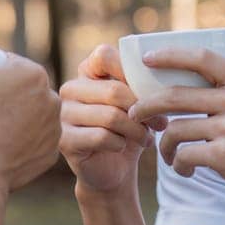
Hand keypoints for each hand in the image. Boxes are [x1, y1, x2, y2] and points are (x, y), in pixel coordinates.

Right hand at [0, 25, 60, 193]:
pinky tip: (0, 146)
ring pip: (28, 113)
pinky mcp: (50, 153)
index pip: (7, 65)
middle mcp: (52, 98)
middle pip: (20, 88)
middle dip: (2, 95)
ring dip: (13, 116)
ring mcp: (54, 128)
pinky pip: (32, 138)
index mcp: (34, 73)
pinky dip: (19, 140)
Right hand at [59, 44, 159, 195]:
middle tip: (161, 122)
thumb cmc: (128, 129)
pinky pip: (101, 137)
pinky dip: (120, 144)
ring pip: (111, 116)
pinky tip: (123, 147)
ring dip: (136, 130)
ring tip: (146, 138)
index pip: (105, 55)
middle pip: (114, 90)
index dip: (129, 70)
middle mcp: (70, 89)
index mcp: (86, 71)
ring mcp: (64, 115)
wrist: (113, 169)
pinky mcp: (65, 140)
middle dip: (144, 109)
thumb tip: (156, 80)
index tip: (151, 90)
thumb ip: (140, 84)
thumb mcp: (138, 102)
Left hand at [128, 47, 224, 207]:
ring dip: (164, 145)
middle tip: (134, 114)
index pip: (200, 57)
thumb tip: (187, 80)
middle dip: (146, 105)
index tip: (146, 59)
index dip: (169, 55)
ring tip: (169, 155)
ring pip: (175, 130)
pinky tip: (186, 170)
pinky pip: (185, 155)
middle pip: (174, 95)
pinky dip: (179, 164)